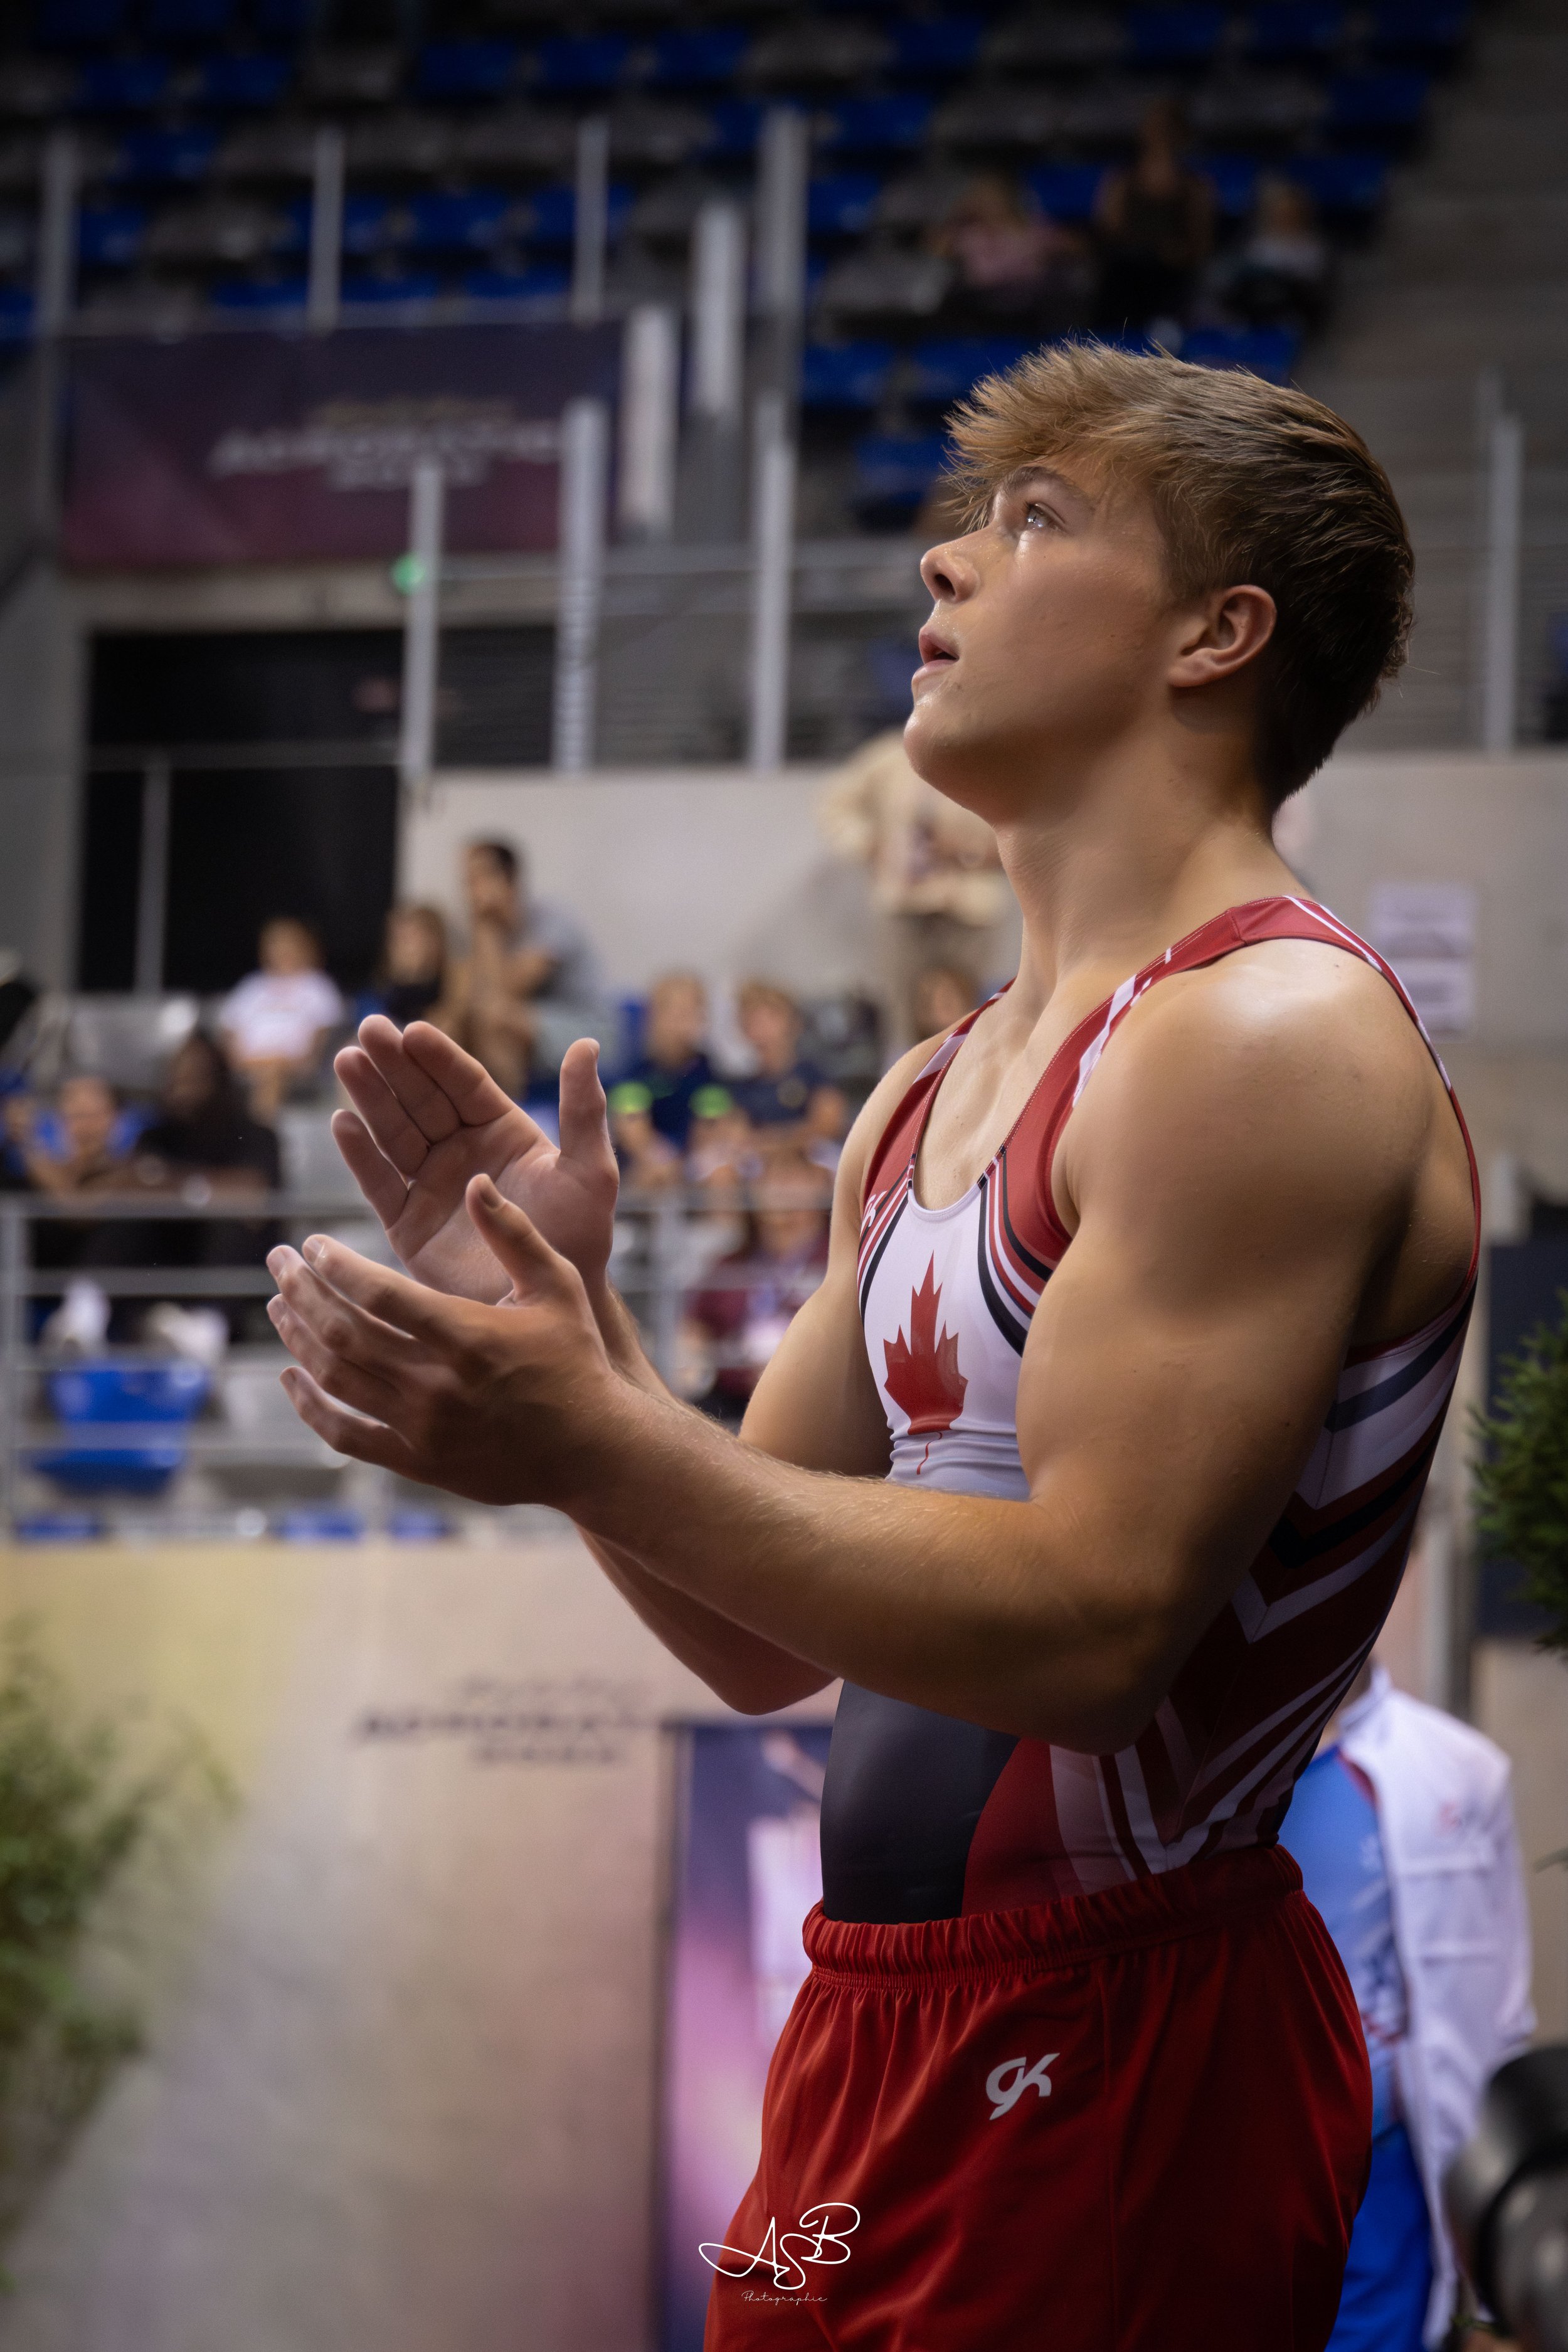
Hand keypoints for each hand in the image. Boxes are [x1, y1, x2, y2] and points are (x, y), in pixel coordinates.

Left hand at [267, 1176, 619, 1506]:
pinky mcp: (417, 1462)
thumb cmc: (576, 1359)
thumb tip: (475, 1182)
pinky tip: (290, 1375)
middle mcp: (437, 1384)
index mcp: (468, 1336)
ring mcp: (423, 1428)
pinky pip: (345, 1435)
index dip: (336, 1265)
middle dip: (302, 1290)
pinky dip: (309, 1405)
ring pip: (336, 1378)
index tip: (312, 1244)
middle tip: (278, 1260)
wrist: (592, 1451)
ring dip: (297, 1337)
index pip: (380, 1295)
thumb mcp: (557, 1286)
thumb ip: (514, 1233)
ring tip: (278, 1304)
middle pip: (344, 1332)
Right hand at [331, 1019, 617, 1305]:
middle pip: (422, 1098)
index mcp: (504, 1131)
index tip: (413, 1031)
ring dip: (370, 1097)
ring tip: (347, 1061)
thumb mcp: (590, 1172)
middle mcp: (463, 1151)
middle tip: (368, 1030)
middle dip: (394, 1064)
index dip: (438, 1057)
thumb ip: (584, 1110)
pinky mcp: (408, 1224)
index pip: (465, 1084)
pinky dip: (360, 1154)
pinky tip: (342, 1123)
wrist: (551, 1306)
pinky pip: (379, 1183)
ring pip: (395, 1132)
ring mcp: (432, 1185)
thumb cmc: (579, 1240)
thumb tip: (586, 1045)